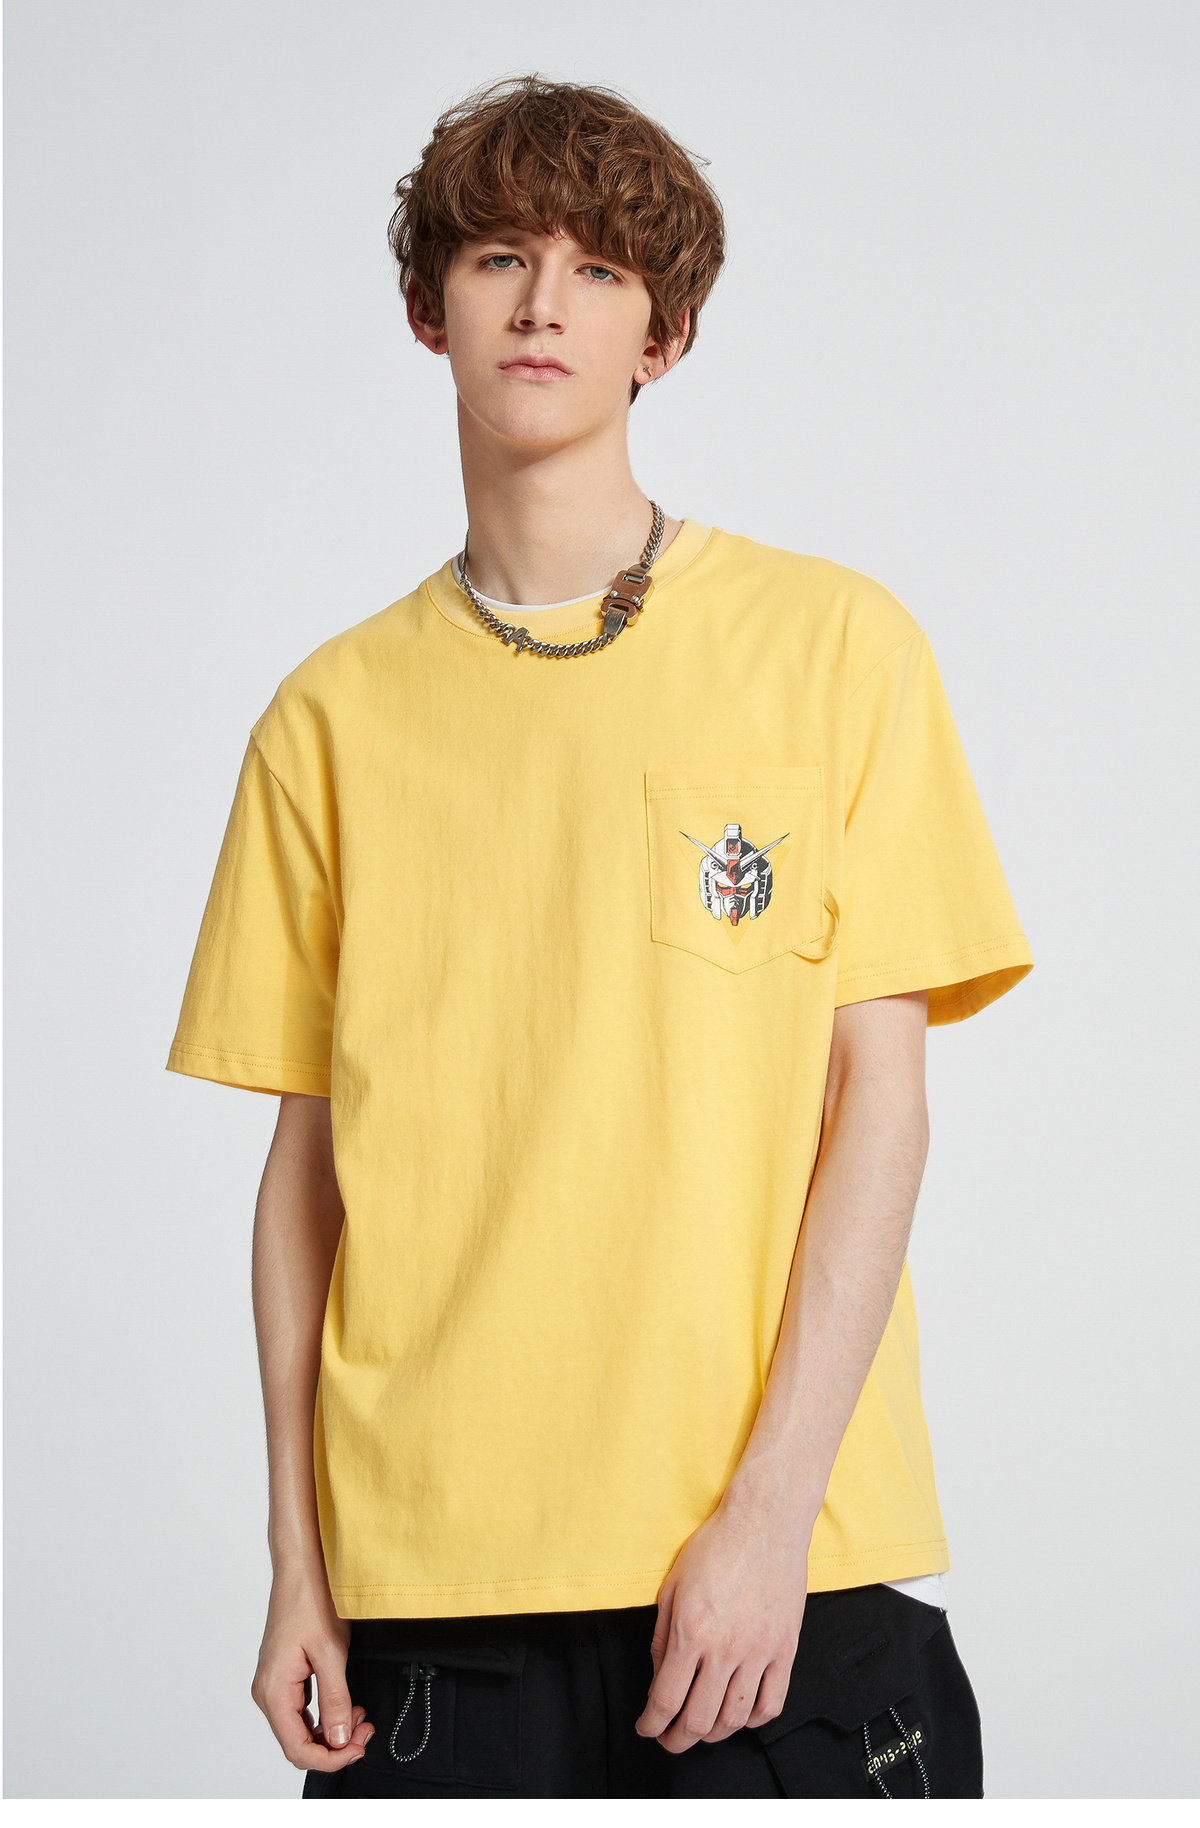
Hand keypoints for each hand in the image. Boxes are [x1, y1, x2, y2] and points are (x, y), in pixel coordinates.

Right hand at [251, 1565, 374, 1771]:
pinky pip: (301, 1710)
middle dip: (334, 1745)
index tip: (358, 1748)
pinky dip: (324, 1715)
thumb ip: (335, 1699)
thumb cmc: (310, 1601)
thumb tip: (340, 1739)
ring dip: (331, 1731)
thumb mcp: (330, 1652)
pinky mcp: (283, 1675)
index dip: (330, 1758)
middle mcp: (267, 1692)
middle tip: (366, 1733)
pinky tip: (346, 1705)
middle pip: (297, 1742)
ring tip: (360, 1718)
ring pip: (300, 1728)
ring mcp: (273, 1684)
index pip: (297, 1748)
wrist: (300, 1570)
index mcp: (273, 1691)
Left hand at [634, 1493, 809, 1754]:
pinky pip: (772, 1703)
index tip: (646, 1727)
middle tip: (669, 1737)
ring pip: (734, 1719)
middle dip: (677, 1739)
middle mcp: (726, 1648)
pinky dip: (754, 1721)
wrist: (764, 1522)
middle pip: (699, 1720)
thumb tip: (659, 1674)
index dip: (652, 1724)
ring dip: (713, 1734)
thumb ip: (662, 1636)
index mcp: (692, 1632)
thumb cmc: (717, 1545)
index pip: (666, 1699)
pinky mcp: (785, 1649)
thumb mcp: (672, 1585)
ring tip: (701, 1729)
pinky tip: (740, 1715)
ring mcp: (759, 1651)